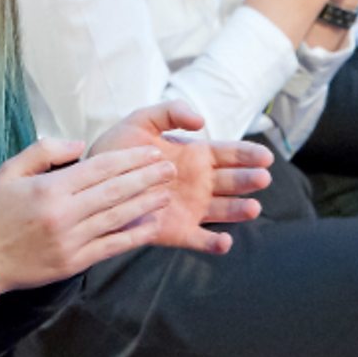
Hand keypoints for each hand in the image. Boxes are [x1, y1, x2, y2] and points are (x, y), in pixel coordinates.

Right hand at [0, 138, 176, 293]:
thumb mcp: (10, 170)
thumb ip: (44, 150)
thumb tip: (79, 144)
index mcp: (51, 188)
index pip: (100, 168)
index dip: (130, 159)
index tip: (151, 152)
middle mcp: (65, 214)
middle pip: (115, 191)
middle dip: (146, 178)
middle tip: (169, 168)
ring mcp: (71, 240)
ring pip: (118, 217)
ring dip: (146, 203)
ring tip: (166, 192)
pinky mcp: (74, 262)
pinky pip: (111, 247)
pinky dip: (134, 236)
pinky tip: (152, 225)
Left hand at [88, 101, 272, 254]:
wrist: (93, 181)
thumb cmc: (119, 148)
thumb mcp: (142, 120)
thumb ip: (171, 112)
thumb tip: (201, 121)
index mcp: (195, 156)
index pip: (229, 154)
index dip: (248, 155)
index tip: (264, 156)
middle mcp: (199, 183)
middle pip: (232, 182)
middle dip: (248, 180)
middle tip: (262, 178)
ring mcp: (191, 208)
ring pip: (224, 210)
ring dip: (239, 210)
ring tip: (252, 208)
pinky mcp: (177, 231)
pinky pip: (200, 239)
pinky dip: (213, 244)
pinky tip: (224, 242)